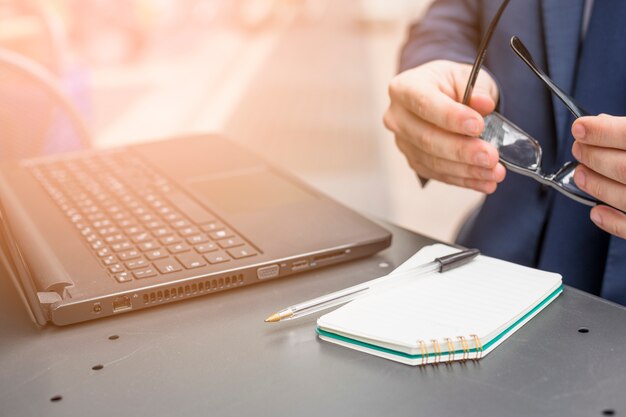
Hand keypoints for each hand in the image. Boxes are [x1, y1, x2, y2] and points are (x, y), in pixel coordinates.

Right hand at [383, 60, 505, 192]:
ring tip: (495, 172)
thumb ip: (475, 88)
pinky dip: (464, 179)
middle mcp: (397, 117)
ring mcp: (403, 142)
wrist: (441, 96)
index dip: (450, 117)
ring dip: (467, 170)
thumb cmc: (451, 84)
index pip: (424, 104)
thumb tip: (484, 103)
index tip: (478, 126)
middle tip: (491, 156)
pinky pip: (438, 174)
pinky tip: (485, 181)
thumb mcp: (466, 76)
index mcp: (405, 88)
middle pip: (427, 138)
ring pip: (433, 161)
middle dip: (462, 150)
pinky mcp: (414, 161)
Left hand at [572, 114, 625, 238]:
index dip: (602, 131)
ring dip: (596, 184)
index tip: (580, 128)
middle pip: (623, 166)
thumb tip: (600, 121)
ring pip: (624, 195)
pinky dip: (612, 221)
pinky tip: (596, 212)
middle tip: (578, 149)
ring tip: (580, 174)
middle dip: (594, 156)